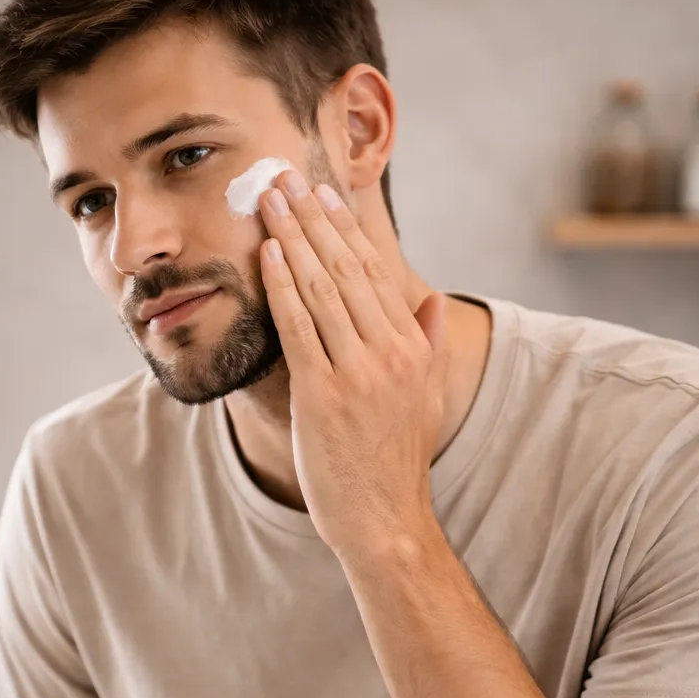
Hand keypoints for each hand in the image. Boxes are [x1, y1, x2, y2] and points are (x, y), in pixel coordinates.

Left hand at [257, 171, 448, 560]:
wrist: (384, 519)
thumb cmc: (396, 460)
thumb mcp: (425, 397)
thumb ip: (428, 344)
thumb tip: (433, 300)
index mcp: (411, 346)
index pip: (372, 270)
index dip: (343, 227)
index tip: (321, 192)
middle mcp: (388, 351)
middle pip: (343, 268)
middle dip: (310, 218)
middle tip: (284, 178)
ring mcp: (356, 371)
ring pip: (318, 288)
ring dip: (290, 238)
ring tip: (267, 202)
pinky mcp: (324, 394)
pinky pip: (298, 327)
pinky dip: (280, 286)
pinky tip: (265, 254)